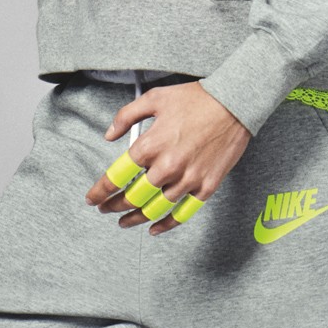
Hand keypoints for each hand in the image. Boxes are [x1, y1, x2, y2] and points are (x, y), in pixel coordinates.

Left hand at [85, 80, 251, 233]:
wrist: (235, 104)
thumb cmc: (196, 99)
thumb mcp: (154, 99)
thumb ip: (126, 117)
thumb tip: (109, 136)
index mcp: (150, 146)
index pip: (116, 177)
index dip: (100, 192)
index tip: (92, 198)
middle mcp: (166, 167)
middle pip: (132, 198)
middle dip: (113, 207)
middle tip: (106, 209)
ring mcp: (188, 179)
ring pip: (155, 209)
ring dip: (136, 218)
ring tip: (124, 221)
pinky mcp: (206, 186)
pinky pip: (183, 213)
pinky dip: (166, 224)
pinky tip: (154, 228)